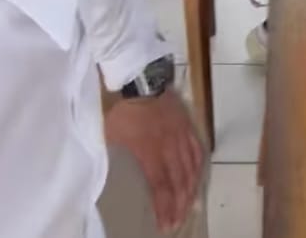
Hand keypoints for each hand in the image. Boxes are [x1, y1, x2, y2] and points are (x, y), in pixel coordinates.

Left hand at [104, 94, 203, 231]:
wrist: (145, 81)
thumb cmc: (124, 109)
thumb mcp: (111, 134)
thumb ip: (114, 154)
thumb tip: (106, 172)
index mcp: (150, 151)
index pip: (161, 184)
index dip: (164, 206)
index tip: (164, 223)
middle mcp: (170, 148)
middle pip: (179, 181)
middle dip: (179, 204)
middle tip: (177, 222)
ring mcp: (181, 137)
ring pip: (191, 168)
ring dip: (190, 190)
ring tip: (189, 206)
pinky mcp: (187, 127)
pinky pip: (198, 151)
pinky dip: (199, 168)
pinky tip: (197, 178)